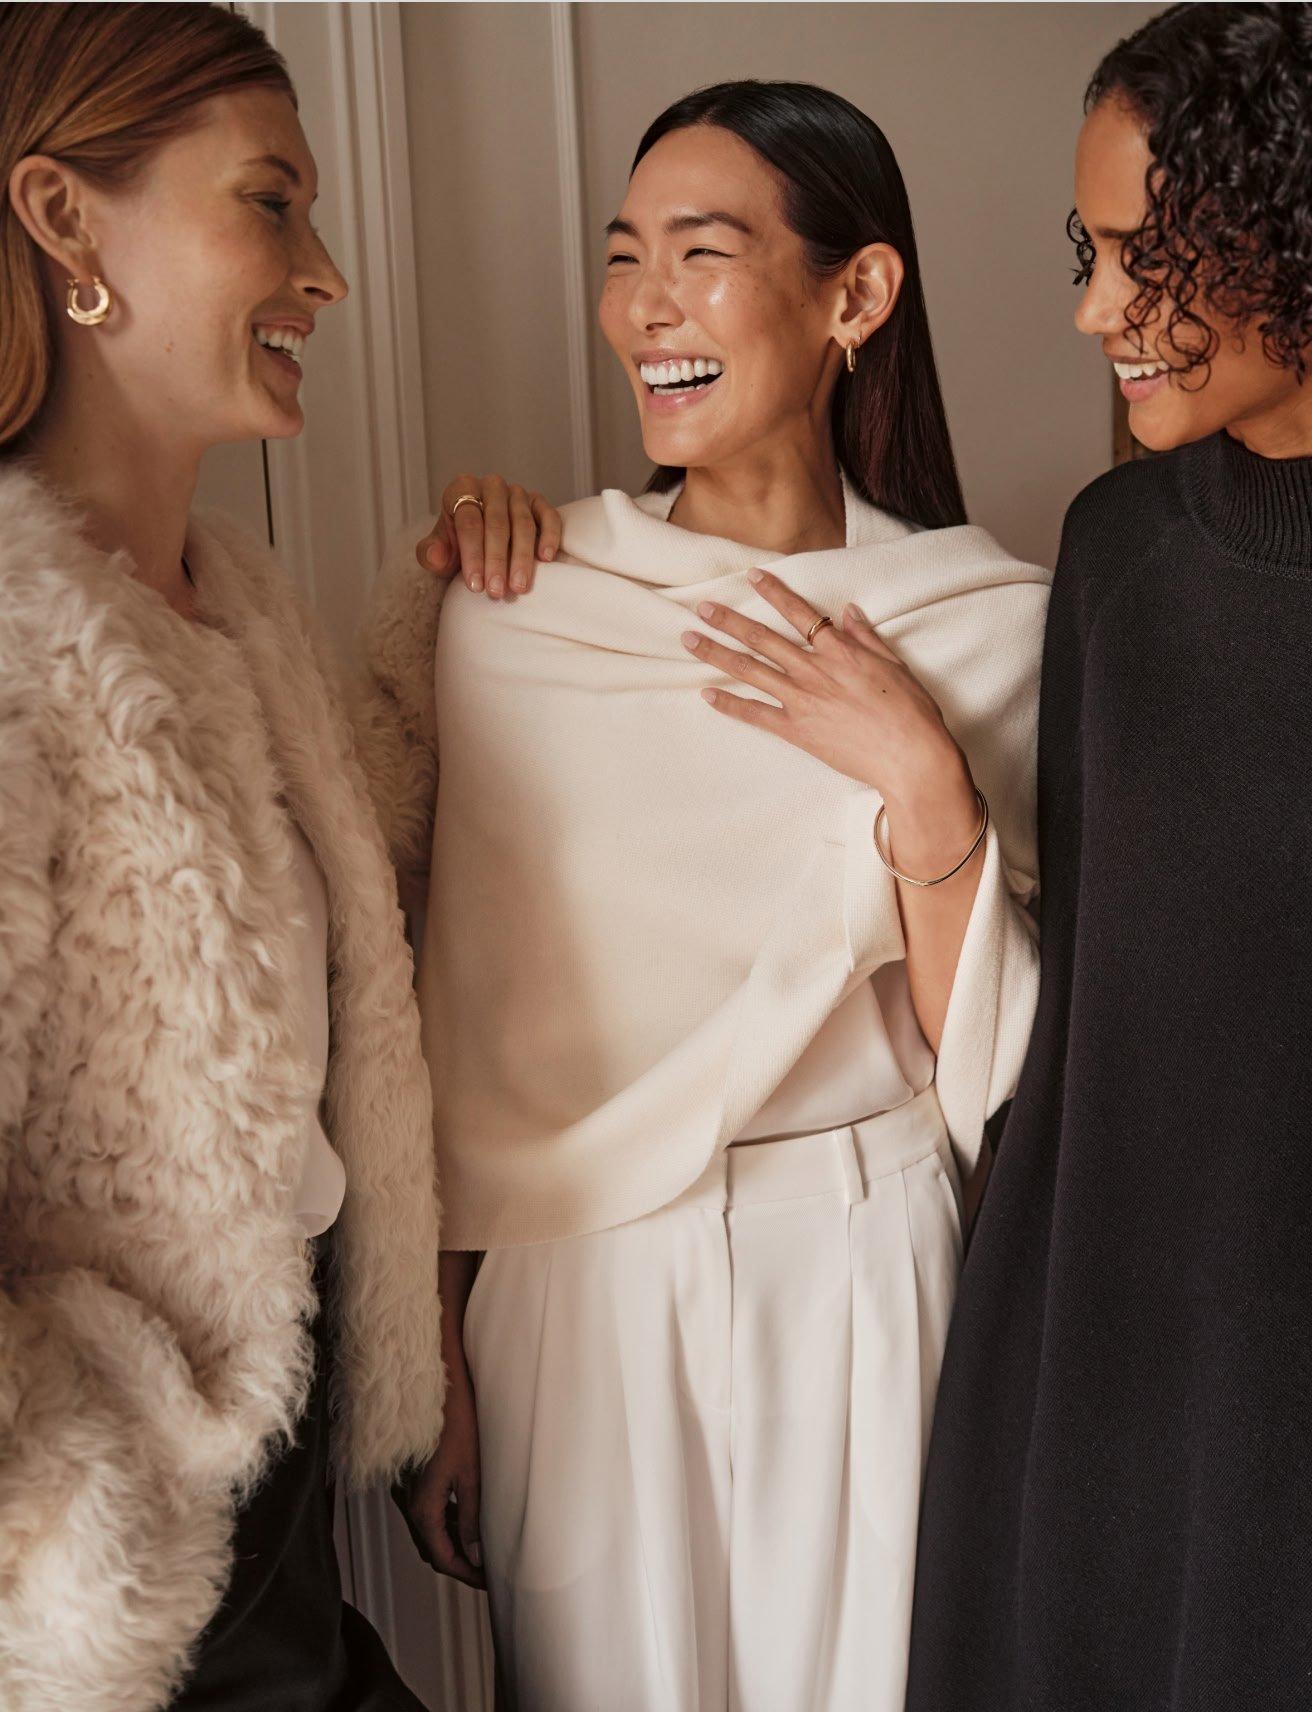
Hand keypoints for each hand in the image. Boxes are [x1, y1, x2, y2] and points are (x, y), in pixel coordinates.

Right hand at [393, 1362, 484, 1589]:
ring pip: (427, 1530)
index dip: (466, 1574)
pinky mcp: (410, 1477)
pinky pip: (425, 1511)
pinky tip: (465, 1516)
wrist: (434, 1385)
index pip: (442, 1557)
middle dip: (458, 1563)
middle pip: (431, 1548)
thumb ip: (472, 1518)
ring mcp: (405, 1490)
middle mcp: (407, 1503)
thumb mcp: (471, 1474)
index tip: (489, 1582)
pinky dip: (444, 1522)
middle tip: (487, 1570)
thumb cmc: (456, 1423)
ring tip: (480, 1548)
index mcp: (422, 1508)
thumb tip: (476, 1556)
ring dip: (450, 1543)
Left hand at [415, 474, 562, 599]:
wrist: (479, 541)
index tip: (475, 586)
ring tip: (518, 586)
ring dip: (522, 557)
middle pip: (496, 523)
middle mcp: (491, 486)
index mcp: (461, 489)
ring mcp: (517, 493)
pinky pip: (548, 516)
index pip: (469, 522)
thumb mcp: (438, 552)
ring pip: (522, 522)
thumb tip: (435, 556)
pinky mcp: (539, 503)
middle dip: (496, 560)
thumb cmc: (457, 546)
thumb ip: (430, 554)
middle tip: (496, 591)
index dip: (472, 555)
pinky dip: (549, 536)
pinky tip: (546, 559)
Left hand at [681, 568, 970, 819]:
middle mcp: (814, 671)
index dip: (774, 592)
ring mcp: (802, 700)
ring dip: (717, 654)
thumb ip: (866, 637)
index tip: (751, 576)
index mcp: (840, 651)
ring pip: (750, 670)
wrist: (910, 756)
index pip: (799, 613)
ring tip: (690, 640)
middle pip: (763, 639)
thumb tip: (847, 611)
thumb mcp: (894, 665)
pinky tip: (706, 694)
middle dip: (729, 621)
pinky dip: (729, 704)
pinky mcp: (797, 730)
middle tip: (701, 607)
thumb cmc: (910, 711)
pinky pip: (755, 714)